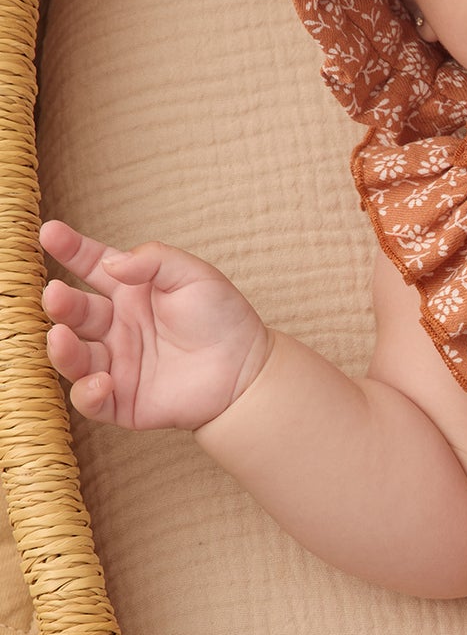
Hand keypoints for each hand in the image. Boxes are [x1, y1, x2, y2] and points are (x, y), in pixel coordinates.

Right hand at [40, 218, 270, 429]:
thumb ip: (154, 260)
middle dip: (61, 303)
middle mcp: (117, 327)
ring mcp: (117, 364)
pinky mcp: (123, 401)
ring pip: (74, 357)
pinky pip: (92, 400)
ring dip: (62, 348)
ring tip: (61, 335)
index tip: (49, 232)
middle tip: (55, 294)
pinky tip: (103, 380)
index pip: (92, 266)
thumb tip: (111, 263)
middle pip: (76, 312)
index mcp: (131, 292)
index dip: (71, 249)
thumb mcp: (194, 275)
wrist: (249, 369)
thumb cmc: (223, 317)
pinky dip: (89, 392)